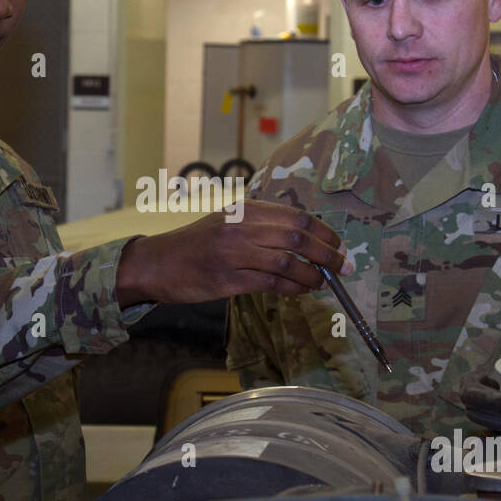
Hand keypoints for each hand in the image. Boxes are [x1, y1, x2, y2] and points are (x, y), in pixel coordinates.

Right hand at [114, 200, 351, 305]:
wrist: (156, 263)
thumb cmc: (194, 244)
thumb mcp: (227, 221)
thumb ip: (260, 225)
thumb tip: (303, 239)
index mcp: (245, 209)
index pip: (297, 216)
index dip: (325, 232)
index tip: (339, 245)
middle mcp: (241, 226)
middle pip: (298, 237)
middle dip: (328, 253)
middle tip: (344, 266)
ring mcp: (233, 253)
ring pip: (288, 262)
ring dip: (313, 275)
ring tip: (324, 283)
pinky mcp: (227, 279)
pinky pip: (270, 283)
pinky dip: (292, 288)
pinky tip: (301, 291)